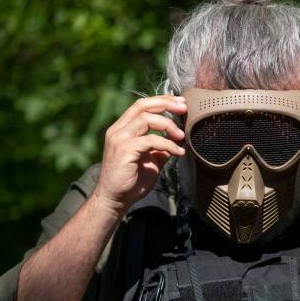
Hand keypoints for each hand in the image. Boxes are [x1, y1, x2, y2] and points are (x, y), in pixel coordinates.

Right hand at [92, 95, 186, 215]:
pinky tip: (178, 152)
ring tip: (182, 136)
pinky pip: (150, 140)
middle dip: (166, 104)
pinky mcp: (124, 150)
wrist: (115, 200)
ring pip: (147, 119)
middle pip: (143, 106)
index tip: (180, 103)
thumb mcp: (151, 159)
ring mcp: (119, 139)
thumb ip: (162, 147)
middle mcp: (118, 130)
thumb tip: (179, 138)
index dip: (162, 101)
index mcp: (122, 129)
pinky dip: (168, 144)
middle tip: (184, 108)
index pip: (142, 105)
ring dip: (168, 125)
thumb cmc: (132, 181)